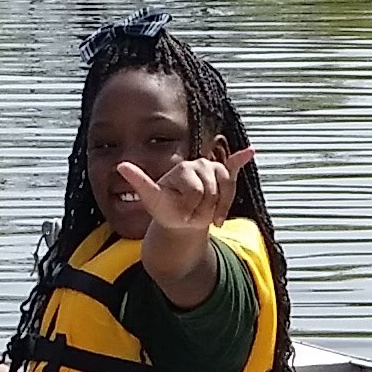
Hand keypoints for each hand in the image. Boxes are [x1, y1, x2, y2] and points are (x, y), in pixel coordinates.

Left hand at [113, 152, 240, 232]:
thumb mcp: (151, 198)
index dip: (191, 209)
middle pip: (212, 191)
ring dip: (220, 208)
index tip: (182, 215)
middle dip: (204, 210)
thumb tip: (121, 164)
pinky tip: (250, 151)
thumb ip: (139, 181)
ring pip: (228, 188)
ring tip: (209, 216)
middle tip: (193, 216)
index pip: (197, 191)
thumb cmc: (165, 209)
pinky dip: (241, 159)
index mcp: (183, 168)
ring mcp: (212, 170)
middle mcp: (199, 164)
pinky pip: (234, 167)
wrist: (178, 220)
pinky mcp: (223, 177)